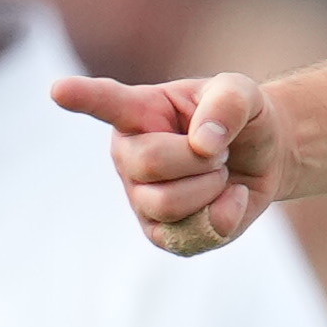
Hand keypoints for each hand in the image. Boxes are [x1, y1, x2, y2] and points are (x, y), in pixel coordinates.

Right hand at [49, 70, 286, 257]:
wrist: (266, 155)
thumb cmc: (242, 118)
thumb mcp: (243, 93)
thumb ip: (228, 103)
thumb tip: (203, 143)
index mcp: (138, 110)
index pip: (106, 103)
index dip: (82, 97)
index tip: (60, 89)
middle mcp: (129, 154)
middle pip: (150, 162)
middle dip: (203, 158)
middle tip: (220, 149)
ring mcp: (140, 195)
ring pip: (166, 204)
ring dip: (213, 187)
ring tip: (219, 172)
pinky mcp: (160, 231)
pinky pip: (187, 237)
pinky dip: (224, 217)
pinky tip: (229, 198)